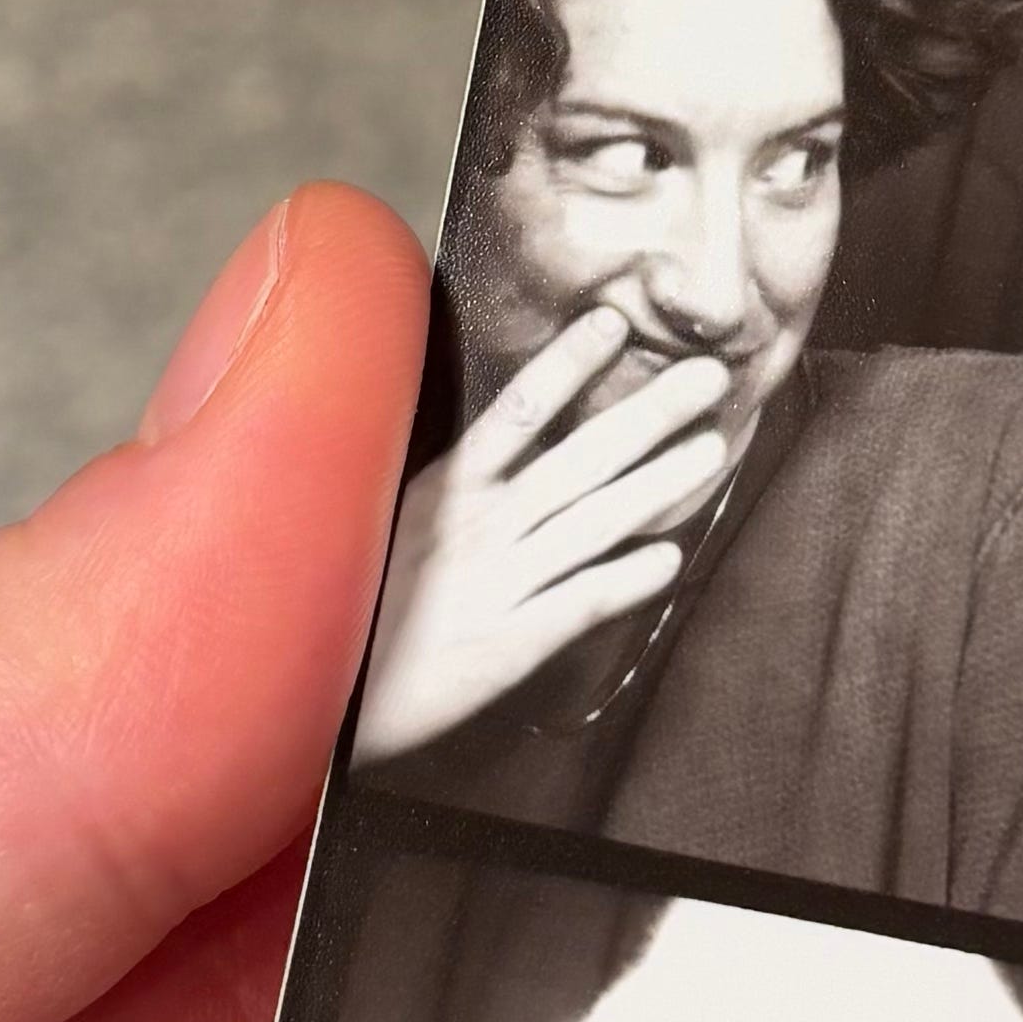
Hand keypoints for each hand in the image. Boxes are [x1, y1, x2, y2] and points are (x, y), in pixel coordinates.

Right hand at [355, 303, 730, 758]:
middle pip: (578, 460)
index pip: (514, 413)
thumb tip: (480, 444)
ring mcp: (497, 587)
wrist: (309, 699)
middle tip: (710, 377)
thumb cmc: (344, 604)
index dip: (566, 365)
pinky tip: (669, 560)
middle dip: (648, 414)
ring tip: (712, 452)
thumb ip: (432, 487)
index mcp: (441, 493)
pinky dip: (626, 581)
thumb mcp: (373, 524)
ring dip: (658, 485)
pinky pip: (580, 605)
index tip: (612, 322)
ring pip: (594, 523)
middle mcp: (477, 530)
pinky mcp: (508, 648)